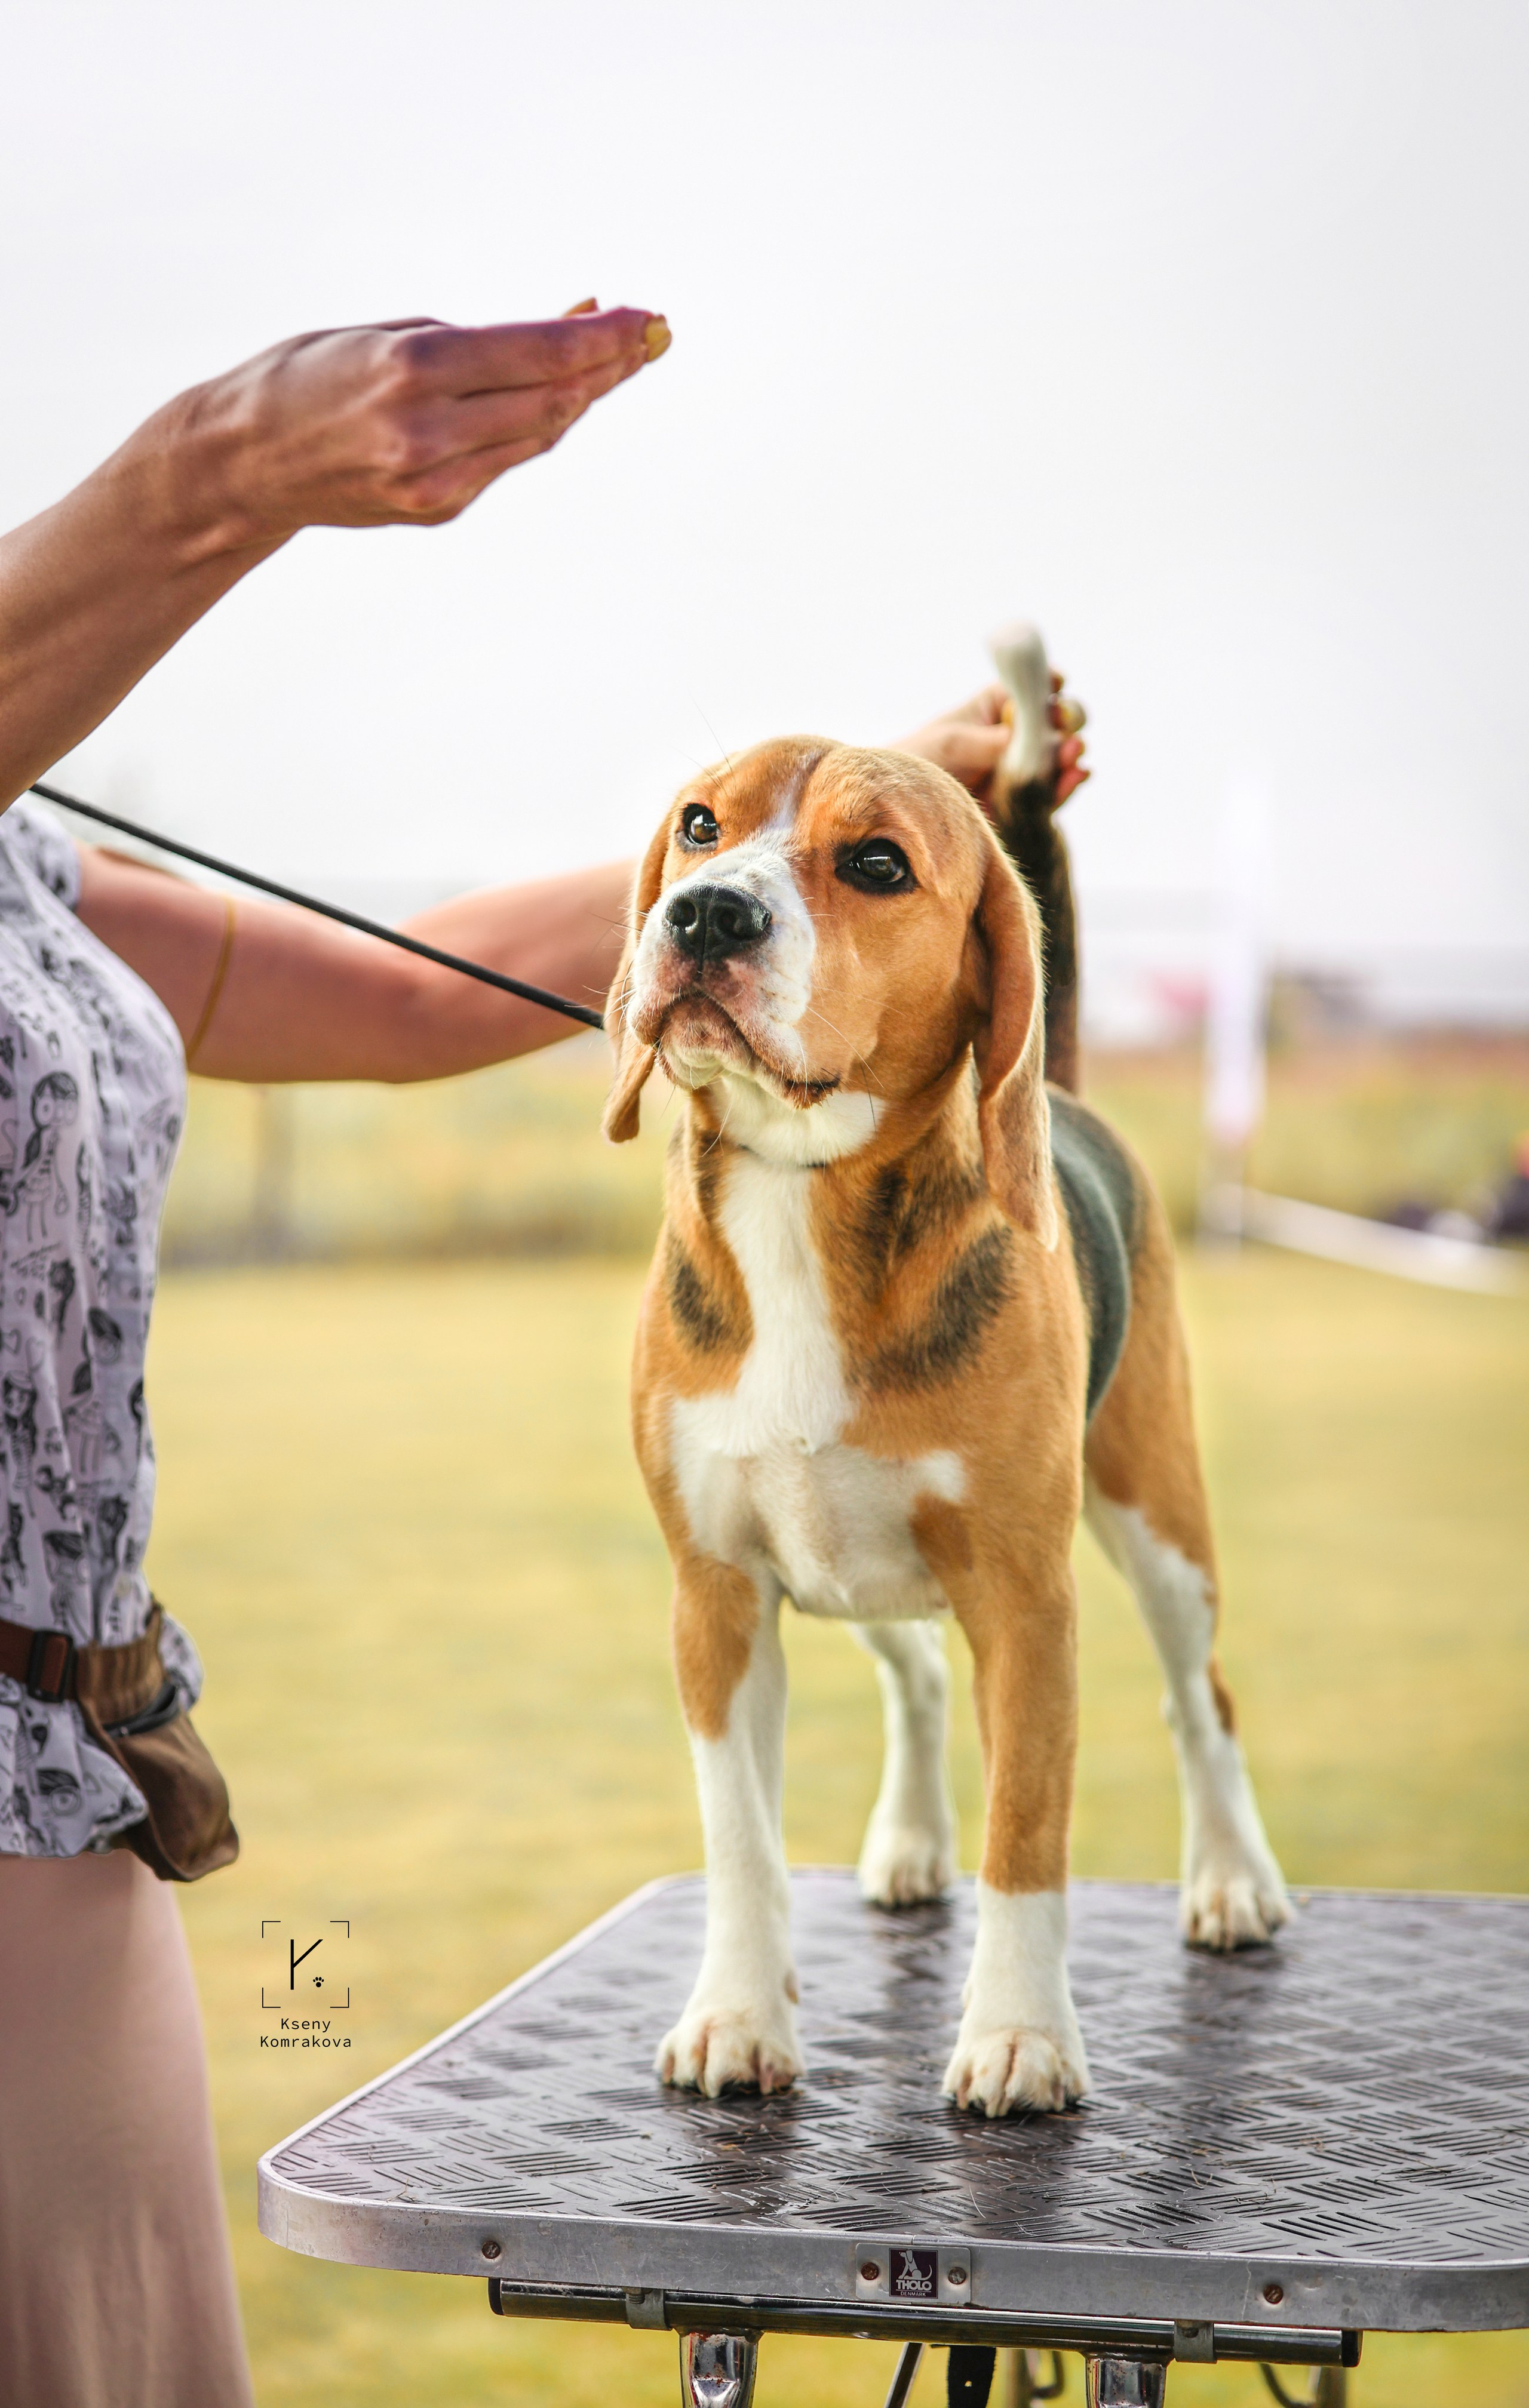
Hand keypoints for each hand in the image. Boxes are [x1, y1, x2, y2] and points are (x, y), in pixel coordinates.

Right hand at [0, 299, 669, 805]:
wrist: (245, 461)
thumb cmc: (313, 375)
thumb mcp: (392, 332)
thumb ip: (482, 339)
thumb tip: (573, 323)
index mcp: (414, 369)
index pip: (539, 354)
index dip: (603, 340)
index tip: (648, 319)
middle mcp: (428, 431)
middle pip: (553, 399)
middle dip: (607, 367)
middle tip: (651, 336)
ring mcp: (434, 480)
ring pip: (538, 434)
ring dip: (581, 396)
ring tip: (616, 361)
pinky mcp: (436, 510)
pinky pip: (506, 461)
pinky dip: (536, 427)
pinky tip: (557, 399)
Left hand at [893, 675, 1089, 813]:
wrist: (904, 804)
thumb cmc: (921, 759)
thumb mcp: (952, 743)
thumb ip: (992, 742)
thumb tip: (1033, 743)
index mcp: (998, 706)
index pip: (1032, 687)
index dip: (1049, 682)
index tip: (1055, 684)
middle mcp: (1017, 734)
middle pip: (1056, 718)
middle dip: (1068, 717)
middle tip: (1065, 722)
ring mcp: (1024, 767)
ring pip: (1061, 755)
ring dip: (1072, 751)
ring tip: (1074, 750)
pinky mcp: (1025, 799)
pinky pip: (1053, 792)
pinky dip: (1068, 785)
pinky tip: (1078, 775)